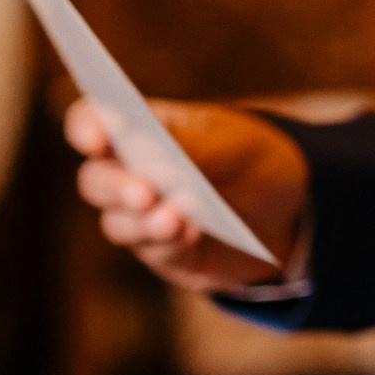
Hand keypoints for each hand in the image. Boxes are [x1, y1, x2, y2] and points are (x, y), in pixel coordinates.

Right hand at [66, 99, 307, 289]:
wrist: (287, 205)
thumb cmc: (249, 158)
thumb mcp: (234, 142)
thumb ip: (193, 144)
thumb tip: (153, 147)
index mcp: (139, 129)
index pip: (92, 122)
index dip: (86, 127)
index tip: (94, 137)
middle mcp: (128, 174)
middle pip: (96, 180)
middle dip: (116, 186)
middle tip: (143, 191)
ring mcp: (141, 217)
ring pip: (118, 223)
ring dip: (143, 221)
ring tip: (172, 217)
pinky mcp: (164, 252)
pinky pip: (156, 251)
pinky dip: (170, 242)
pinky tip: (189, 232)